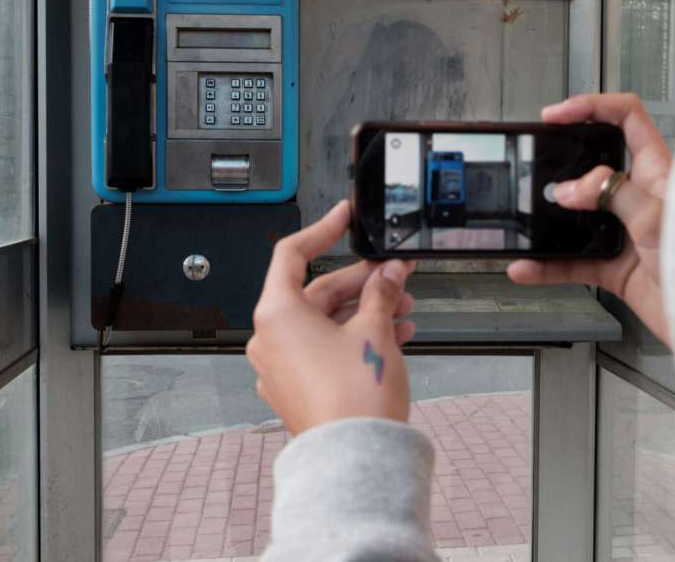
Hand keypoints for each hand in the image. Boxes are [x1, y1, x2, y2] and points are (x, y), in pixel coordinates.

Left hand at [246, 200, 416, 435]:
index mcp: (277, 314)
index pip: (293, 254)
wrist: (354, 457)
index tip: (344, 217)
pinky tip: (390, 336)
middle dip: (362, 282)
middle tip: (396, 275)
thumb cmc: (352, 400)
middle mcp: (271, 339)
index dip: (323, 230)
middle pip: (317, 292)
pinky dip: (354, 337)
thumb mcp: (374, 330)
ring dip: (364, 311)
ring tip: (403, 310)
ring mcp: (281, 367)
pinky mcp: (297, 389)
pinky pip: (324, 349)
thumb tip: (387, 272)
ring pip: (325, 322)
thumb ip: (380, 292)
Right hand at [507, 93, 673, 345]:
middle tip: (534, 166)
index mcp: (658, 171)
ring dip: (547, 222)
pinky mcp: (616, 267)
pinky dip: (547, 266)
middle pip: (592, 166)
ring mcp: (626, 232)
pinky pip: (572, 262)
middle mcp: (640, 197)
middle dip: (560, 165)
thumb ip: (612, 195)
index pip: (626, 118)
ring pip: (576, 218)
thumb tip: (570, 189)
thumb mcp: (657, 218)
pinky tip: (528, 266)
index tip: (557, 116)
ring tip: (526, 220)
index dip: (591, 107)